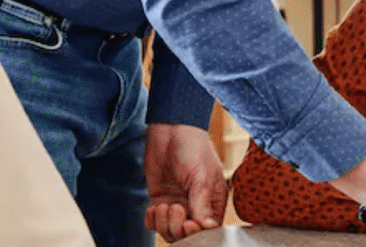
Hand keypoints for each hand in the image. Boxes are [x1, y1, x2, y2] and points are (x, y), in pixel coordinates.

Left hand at [144, 123, 228, 241]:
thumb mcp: (201, 175)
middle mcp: (196, 206)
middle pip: (187, 234)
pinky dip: (152, 219)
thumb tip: (206, 226)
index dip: (197, 232)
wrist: (170, 131)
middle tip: (174, 208)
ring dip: (164, 222)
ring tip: (163, 205)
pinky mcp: (160, 200)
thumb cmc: (193, 148)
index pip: (208, 229)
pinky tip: (154, 206)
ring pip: (169, 230)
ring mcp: (178, 204)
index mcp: (213, 201)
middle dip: (177, 227)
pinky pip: (154, 222)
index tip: (189, 223)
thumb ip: (202, 203)